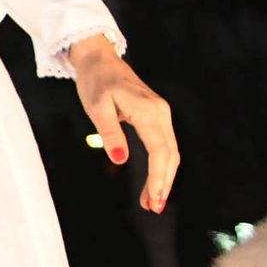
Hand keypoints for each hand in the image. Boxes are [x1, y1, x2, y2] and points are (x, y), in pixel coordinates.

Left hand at [69, 35, 178, 212]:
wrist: (99, 60)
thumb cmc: (95, 81)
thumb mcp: (96, 106)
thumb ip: (109, 132)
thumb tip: (119, 159)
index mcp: (149, 111)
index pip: (160, 151)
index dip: (159, 177)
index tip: (153, 199)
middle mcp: (161, 113)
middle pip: (170, 155)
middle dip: (164, 183)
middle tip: (153, 207)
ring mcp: (161, 115)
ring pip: (170, 152)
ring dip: (164, 177)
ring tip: (152, 201)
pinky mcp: (157, 117)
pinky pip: (164, 145)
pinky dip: (161, 165)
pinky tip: (153, 180)